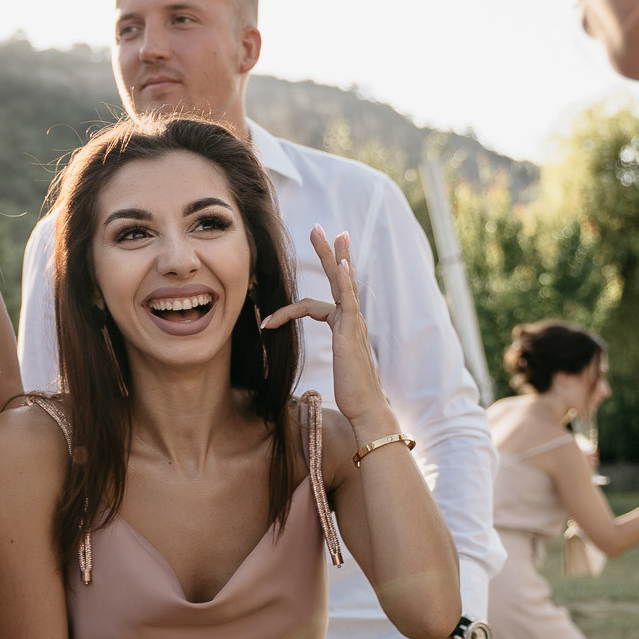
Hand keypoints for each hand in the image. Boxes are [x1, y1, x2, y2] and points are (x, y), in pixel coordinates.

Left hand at [260, 227, 394, 431]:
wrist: (367, 410)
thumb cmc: (351, 396)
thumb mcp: (334, 375)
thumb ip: (326, 365)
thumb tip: (302, 384)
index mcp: (345, 329)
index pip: (322, 303)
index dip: (293, 307)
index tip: (272, 319)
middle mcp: (352, 321)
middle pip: (338, 278)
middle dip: (329, 253)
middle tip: (319, 229)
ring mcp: (354, 323)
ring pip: (340, 281)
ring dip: (331, 256)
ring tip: (321, 233)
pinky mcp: (352, 331)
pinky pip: (348, 300)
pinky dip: (346, 282)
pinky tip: (341, 267)